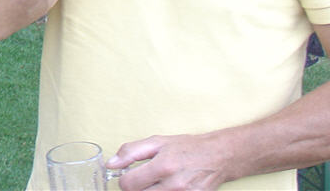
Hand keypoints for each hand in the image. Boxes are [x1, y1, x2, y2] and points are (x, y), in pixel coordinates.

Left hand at [107, 134, 226, 190]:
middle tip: (143, 181)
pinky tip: (166, 188)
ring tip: (156, 184)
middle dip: (137, 189)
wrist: (218, 156)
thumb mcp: (157, 142)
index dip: (124, 181)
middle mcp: (174, 185)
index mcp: (162, 166)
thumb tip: (111, 164)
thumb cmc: (186, 147)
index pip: (129, 185)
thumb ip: (131, 152)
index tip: (128, 177)